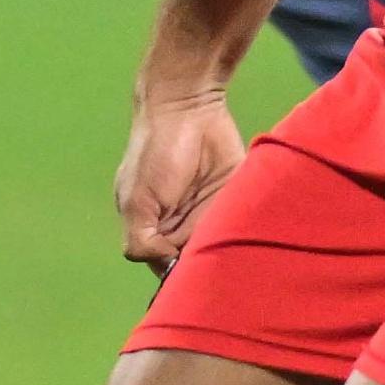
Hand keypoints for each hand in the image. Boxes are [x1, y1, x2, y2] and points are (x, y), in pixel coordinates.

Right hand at [115, 82, 246, 270]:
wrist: (188, 107)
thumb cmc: (154, 152)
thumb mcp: (136, 200)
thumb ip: (140, 240)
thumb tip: (166, 267)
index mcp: (152, 228)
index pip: (165, 267)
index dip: (176, 277)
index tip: (187, 276)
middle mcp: (182, 225)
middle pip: (196, 260)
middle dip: (205, 266)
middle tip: (211, 263)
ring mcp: (210, 213)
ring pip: (222, 247)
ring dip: (228, 252)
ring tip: (228, 250)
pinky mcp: (235, 201)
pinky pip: (243, 226)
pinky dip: (248, 234)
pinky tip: (247, 236)